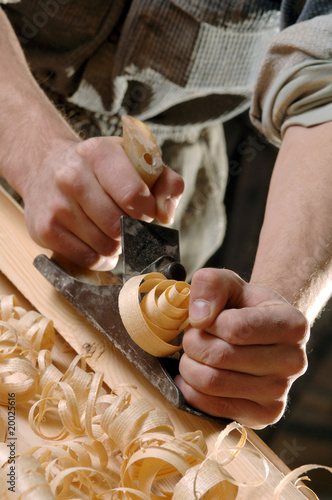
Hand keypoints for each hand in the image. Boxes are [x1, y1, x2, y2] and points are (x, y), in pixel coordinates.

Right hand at [22, 136, 183, 267]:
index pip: (133, 196)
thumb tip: (165, 216)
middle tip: (126, 219)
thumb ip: (166, 183)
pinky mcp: (45, 230)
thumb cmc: (101, 168)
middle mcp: (72, 177)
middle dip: (131, 228)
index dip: (147, 210)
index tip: (144, 209)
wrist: (46, 167)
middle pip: (119, 225)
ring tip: (111, 230)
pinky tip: (98, 242)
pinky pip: (88, 259)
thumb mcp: (136, 162)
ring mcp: (56, 205)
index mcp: (98, 153)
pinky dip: (101, 258)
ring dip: (117, 245)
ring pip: (106, 246)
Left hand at [175, 268, 308, 428]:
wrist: (256, 334)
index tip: (205, 318)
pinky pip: (214, 408)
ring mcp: (281, 392)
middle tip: (191, 337)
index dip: (208, 322)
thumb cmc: (241, 306)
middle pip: (220, 356)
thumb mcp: (227, 283)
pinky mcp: (264, 415)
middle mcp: (294, 361)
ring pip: (213, 383)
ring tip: (193, 355)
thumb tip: (199, 318)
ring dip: (189, 366)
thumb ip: (210, 284)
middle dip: (192, 343)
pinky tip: (194, 376)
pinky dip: (192, 391)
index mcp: (293, 325)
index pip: (235, 328)